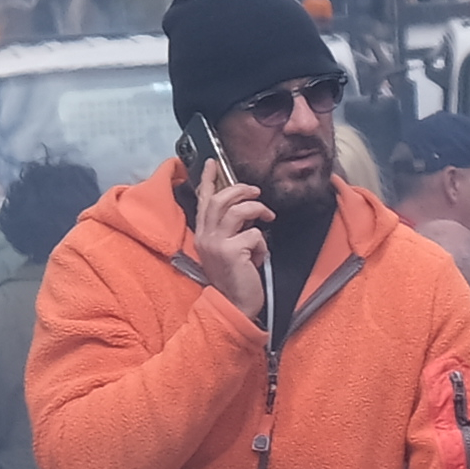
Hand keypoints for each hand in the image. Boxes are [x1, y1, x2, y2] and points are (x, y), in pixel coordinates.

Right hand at [184, 155, 271, 320]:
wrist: (234, 306)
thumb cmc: (234, 278)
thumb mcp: (225, 250)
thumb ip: (229, 231)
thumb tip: (244, 211)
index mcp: (202, 235)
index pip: (203, 201)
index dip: (209, 180)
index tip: (213, 162)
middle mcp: (205, 236)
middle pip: (220, 200)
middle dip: (241, 190)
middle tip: (256, 192)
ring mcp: (216, 243)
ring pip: (237, 211)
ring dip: (257, 210)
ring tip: (267, 216)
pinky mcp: (231, 252)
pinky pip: (254, 234)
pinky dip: (263, 244)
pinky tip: (259, 257)